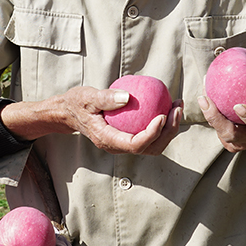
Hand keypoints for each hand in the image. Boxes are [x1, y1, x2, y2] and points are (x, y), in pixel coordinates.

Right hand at [0, 85, 183, 155]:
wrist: (68, 112)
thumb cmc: (77, 103)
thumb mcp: (87, 97)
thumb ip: (106, 98)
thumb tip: (128, 97)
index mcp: (108, 140)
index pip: (135, 144)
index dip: (152, 134)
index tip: (163, 115)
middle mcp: (117, 146)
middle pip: (149, 148)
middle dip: (168, 132)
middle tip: (177, 109)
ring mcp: (123, 143)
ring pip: (152, 145)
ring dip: (169, 129)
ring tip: (177, 107)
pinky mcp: (128, 137)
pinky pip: (149, 135)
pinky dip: (162, 125)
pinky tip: (167, 106)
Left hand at [196, 55, 245, 152]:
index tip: (238, 106)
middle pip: (233, 134)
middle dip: (216, 119)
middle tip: (205, 100)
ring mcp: (243, 143)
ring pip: (222, 133)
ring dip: (210, 116)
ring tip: (202, 97)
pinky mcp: (232, 143)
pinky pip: (219, 130)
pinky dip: (211, 116)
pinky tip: (204, 98)